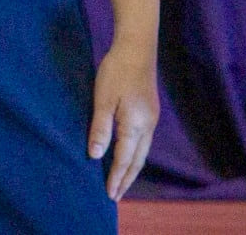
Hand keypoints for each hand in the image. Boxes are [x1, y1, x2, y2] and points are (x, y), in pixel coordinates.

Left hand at [89, 38, 157, 199]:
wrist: (136, 50)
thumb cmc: (115, 72)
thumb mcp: (102, 100)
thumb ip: (100, 128)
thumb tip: (95, 155)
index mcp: (135, 125)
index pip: (124, 159)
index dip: (116, 177)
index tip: (110, 194)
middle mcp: (147, 127)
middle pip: (137, 161)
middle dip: (126, 179)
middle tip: (116, 195)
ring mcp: (151, 120)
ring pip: (142, 152)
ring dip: (132, 168)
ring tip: (121, 181)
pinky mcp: (149, 113)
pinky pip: (143, 142)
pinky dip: (135, 154)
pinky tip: (128, 155)